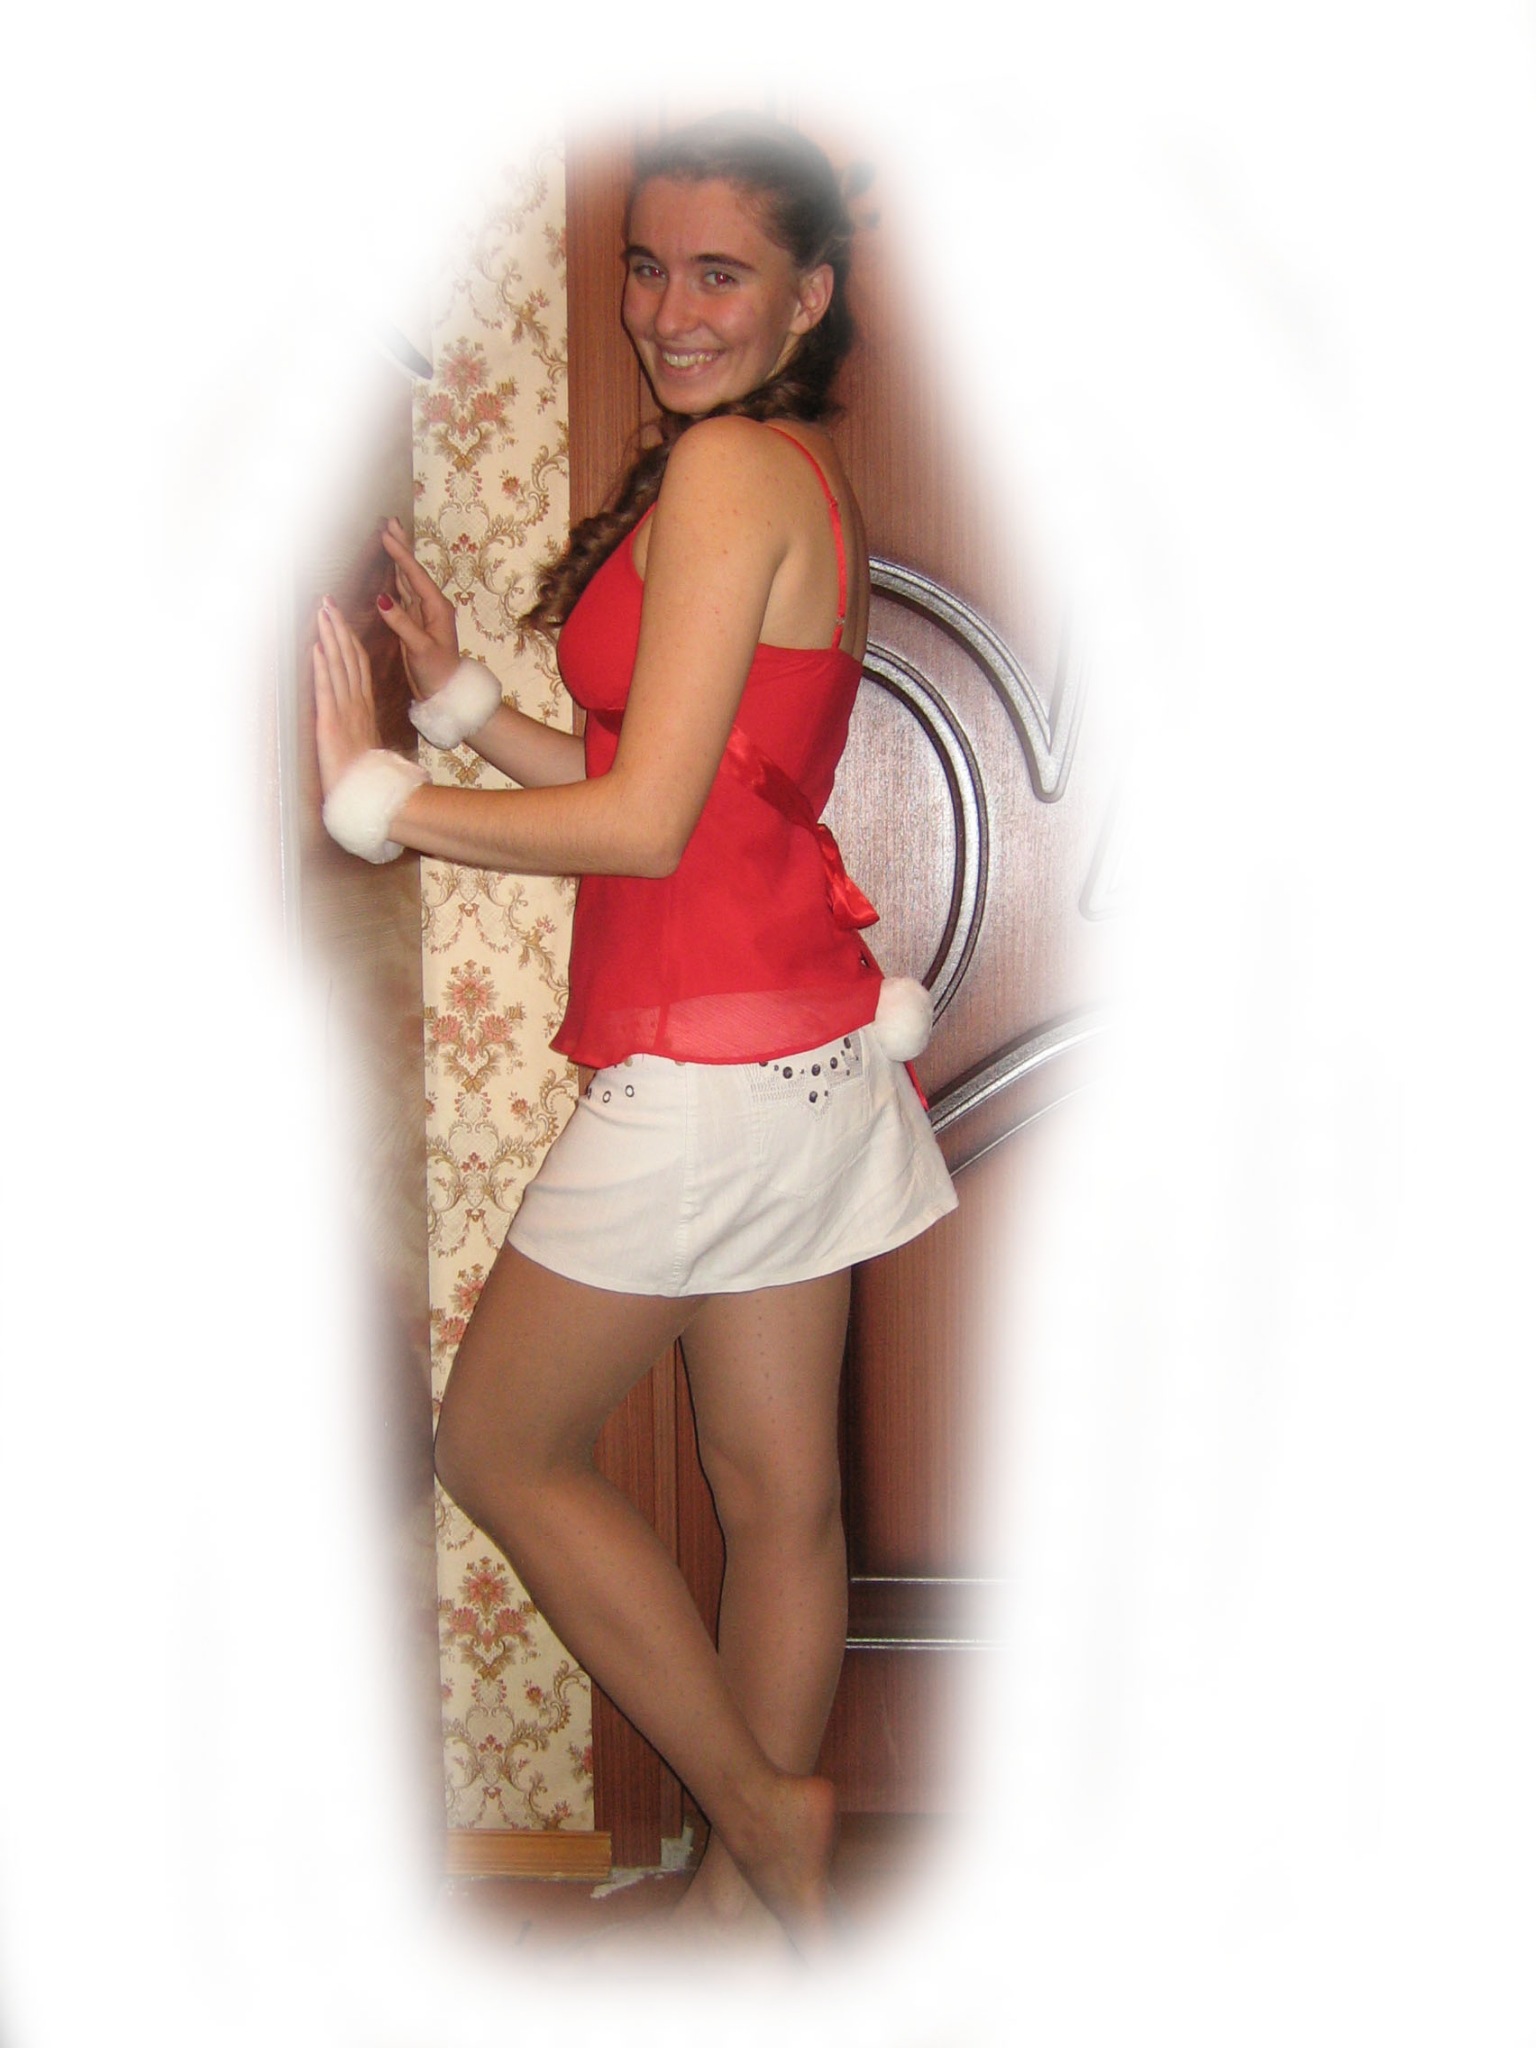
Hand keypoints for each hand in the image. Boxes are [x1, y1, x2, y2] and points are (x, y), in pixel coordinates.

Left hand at [313, 598, 382, 795]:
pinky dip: (322, 667)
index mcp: (364, 706)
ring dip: (331, 637)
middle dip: (339, 627)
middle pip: (350, 657)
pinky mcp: (332, 723)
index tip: (340, 616)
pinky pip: (328, 690)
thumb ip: (363, 723)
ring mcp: (346, 711)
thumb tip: (359, 716)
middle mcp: (357, 703)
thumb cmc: (369, 774)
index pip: (358, 664)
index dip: (348, 638)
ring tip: (323, 612)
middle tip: (329, 601)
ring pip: (340, 666)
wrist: (373, 795)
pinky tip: (318, 647)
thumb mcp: (367, 742)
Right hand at [377, 516, 460, 697]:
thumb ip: (401, 623)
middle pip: (412, 570)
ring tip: (389, 536)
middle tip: (390, 522)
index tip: (386, 535)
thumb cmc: (437, 671)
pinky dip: (395, 576)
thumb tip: (381, 598)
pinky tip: (390, 566)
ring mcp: (422, 612)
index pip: (415, 576)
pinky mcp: (413, 621)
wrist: (444, 691)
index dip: (400, 555)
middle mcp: (431, 605)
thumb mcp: (420, 648)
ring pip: (407, 578)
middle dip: (401, 546)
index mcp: (437, 608)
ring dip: (398, 558)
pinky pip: (402, 592)